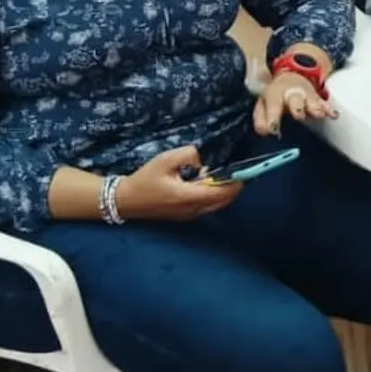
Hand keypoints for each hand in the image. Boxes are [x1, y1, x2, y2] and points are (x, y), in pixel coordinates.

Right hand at [115, 146, 240, 221]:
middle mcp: (192, 210)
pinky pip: (207, 206)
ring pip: (216, 205)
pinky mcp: (184, 216)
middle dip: (234, 187)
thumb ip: (189, 155)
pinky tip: (208, 182)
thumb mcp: (166, 160)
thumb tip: (204, 158)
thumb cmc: (145, 179)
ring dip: (224, 191)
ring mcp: (189, 215)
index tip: (244, 170)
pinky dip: (213, 195)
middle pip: (223, 201)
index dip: (236, 182)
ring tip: (224, 174)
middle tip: (238, 170)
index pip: (221, 193)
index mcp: (188, 197)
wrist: (126, 200)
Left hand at [254, 70, 337, 136]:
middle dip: (297, 108)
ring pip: (311, 101)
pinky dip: (329, 109)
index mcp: (275, 94)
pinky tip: (333, 115)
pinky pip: (324, 104)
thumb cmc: (276, 95)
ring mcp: (306, 96)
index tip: (273, 129)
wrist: (293, 75)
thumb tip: (265, 132)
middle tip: (298, 116)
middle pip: (295, 100)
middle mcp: (292, 94)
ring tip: (318, 114)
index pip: (274, 106)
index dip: (273, 118)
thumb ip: (260, 120)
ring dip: (314, 108)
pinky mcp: (317, 99)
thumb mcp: (263, 104)